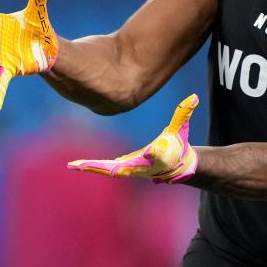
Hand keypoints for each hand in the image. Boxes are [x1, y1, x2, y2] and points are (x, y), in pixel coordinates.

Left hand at [68, 94, 199, 183]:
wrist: (177, 164)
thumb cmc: (178, 146)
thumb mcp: (180, 130)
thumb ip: (184, 113)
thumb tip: (193, 97)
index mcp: (154, 156)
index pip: (148, 154)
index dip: (144, 152)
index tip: (138, 150)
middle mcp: (139, 166)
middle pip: (116, 167)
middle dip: (98, 167)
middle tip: (78, 166)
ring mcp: (130, 168)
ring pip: (108, 169)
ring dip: (91, 168)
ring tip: (73, 166)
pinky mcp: (125, 167)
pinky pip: (107, 167)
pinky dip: (94, 167)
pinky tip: (80, 166)